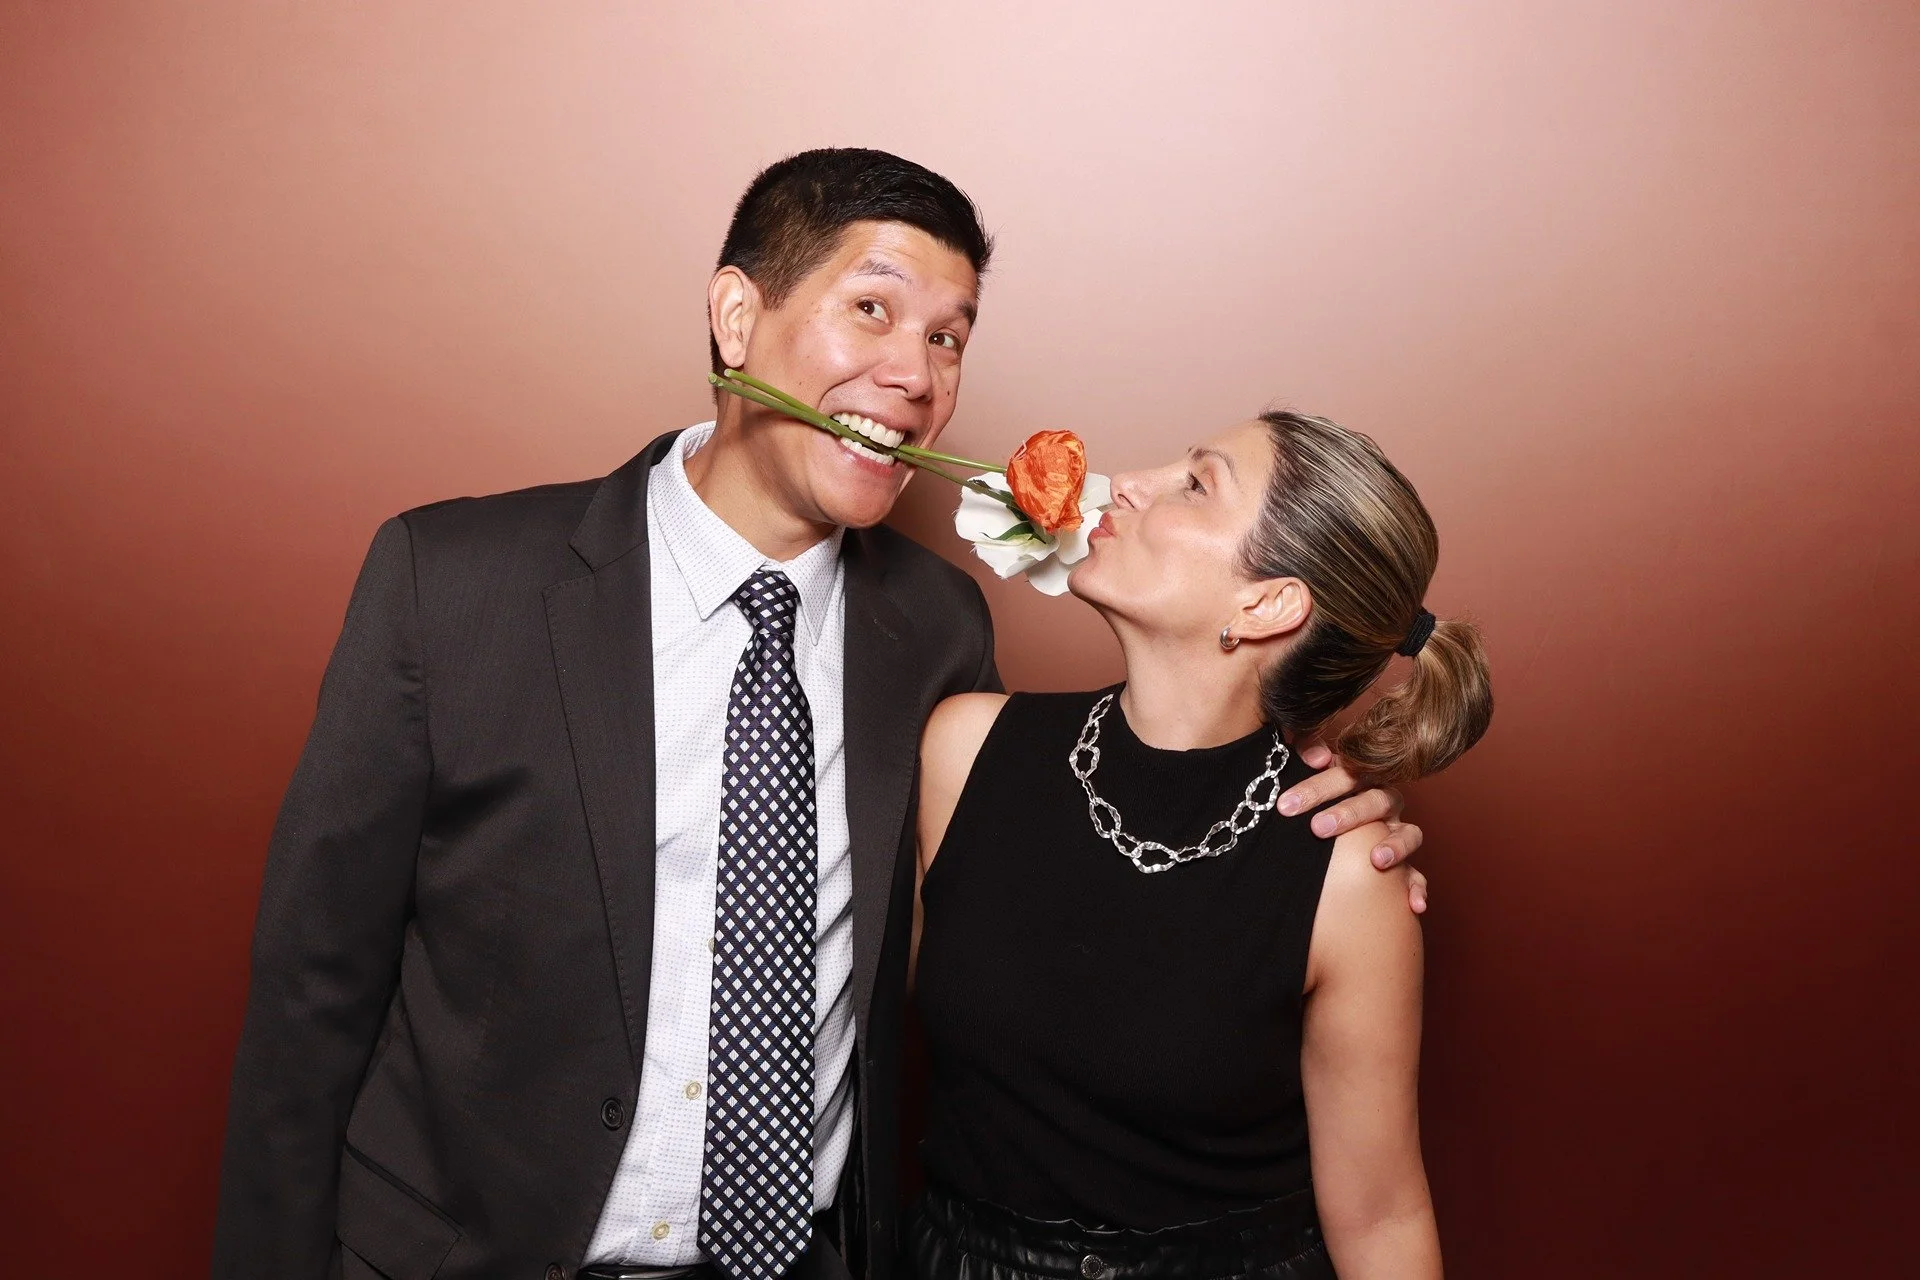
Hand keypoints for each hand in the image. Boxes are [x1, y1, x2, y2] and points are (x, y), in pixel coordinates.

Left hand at [1278, 741, 1428, 913]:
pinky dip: (1418, 889)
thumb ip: (1308, 753)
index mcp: (1362, 779)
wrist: (1334, 832)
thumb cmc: (1317, 801)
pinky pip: (1418, 876)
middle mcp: (1385, 803)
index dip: (1316, 788)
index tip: (1286, 806)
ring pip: (1409, 833)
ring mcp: (1397, 833)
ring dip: (1396, 845)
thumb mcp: (1310, 778)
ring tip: (1378, 860)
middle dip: (1349, 814)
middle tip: (1318, 828)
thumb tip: (1316, 756)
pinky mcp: (1405, 863)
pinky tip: (1415, 905)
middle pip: (1376, 800)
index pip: (1344, 774)